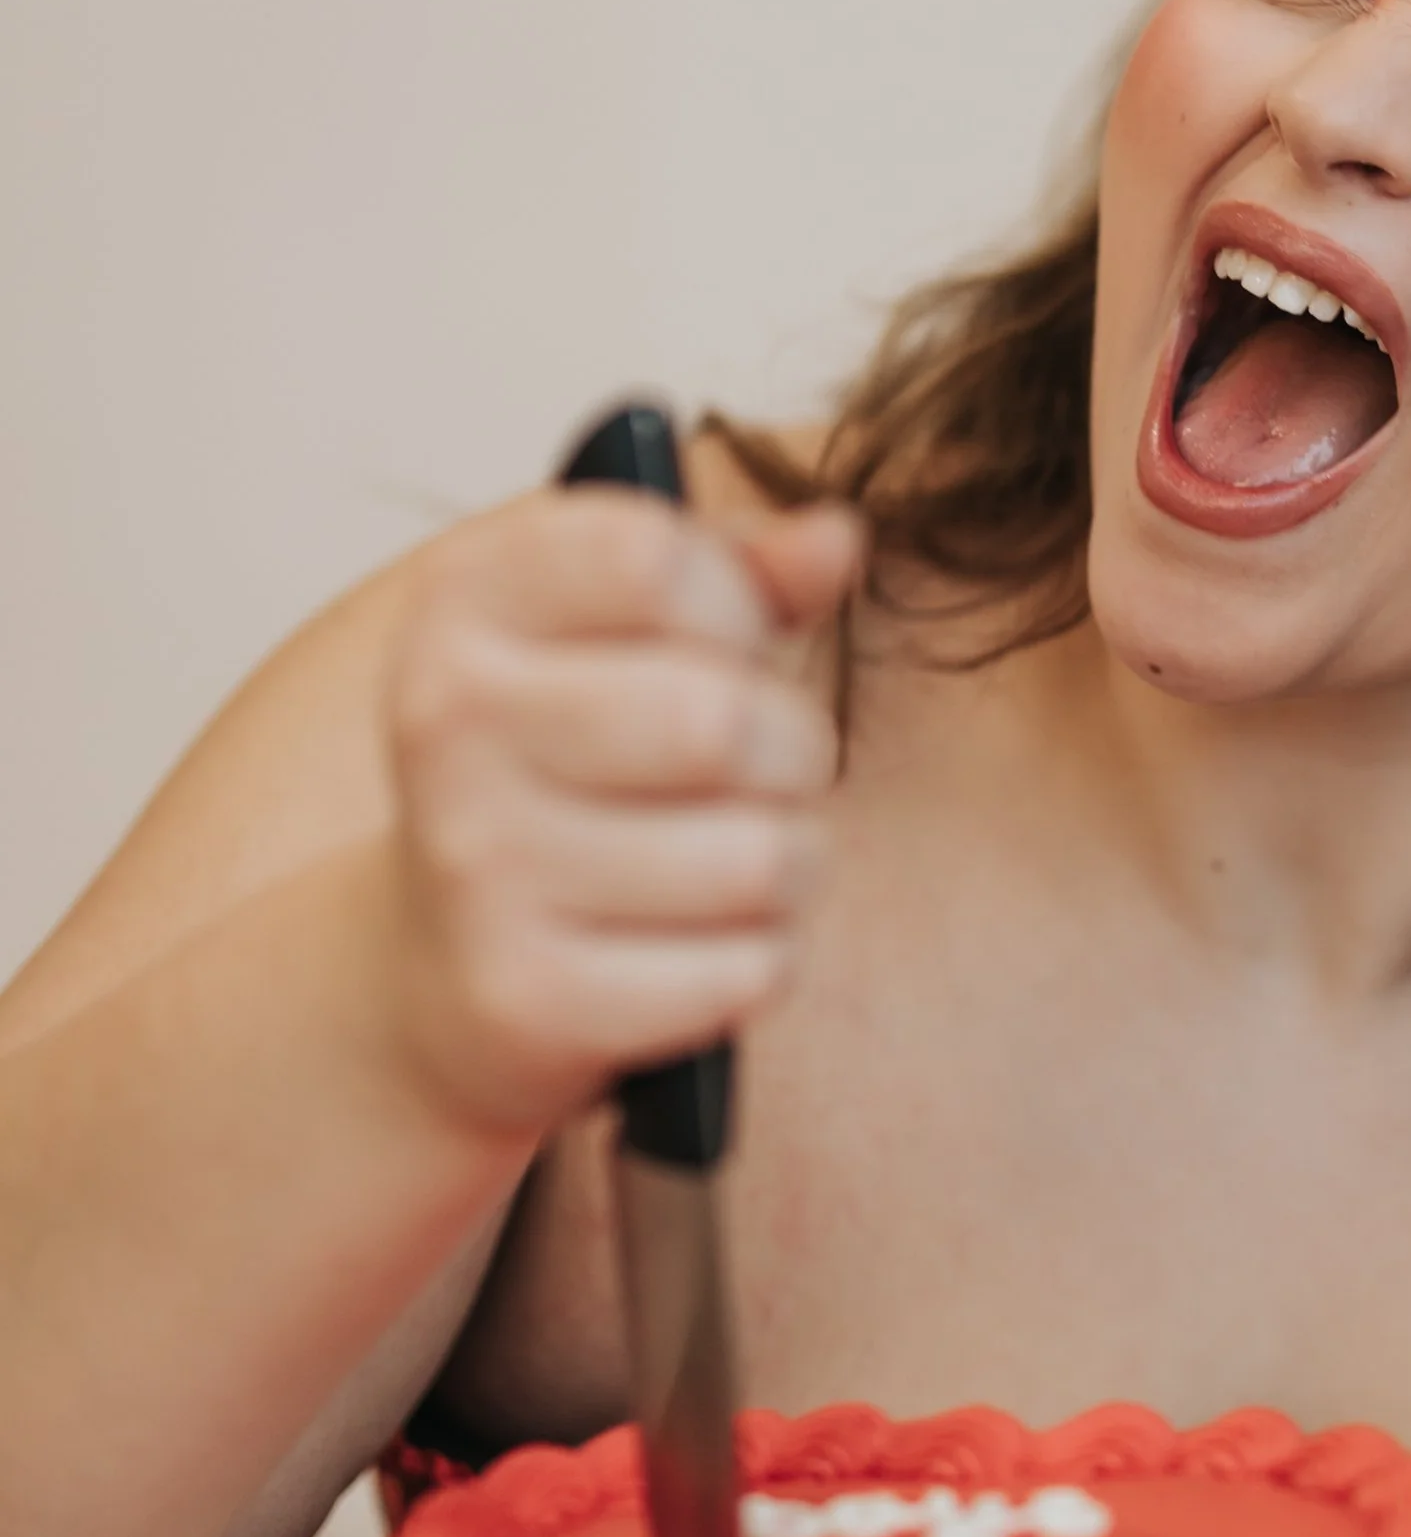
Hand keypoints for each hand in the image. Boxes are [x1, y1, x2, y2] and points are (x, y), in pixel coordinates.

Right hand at [380, 489, 859, 1137]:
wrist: (446, 965)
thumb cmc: (577, 765)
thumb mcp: (629, 637)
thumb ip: (739, 573)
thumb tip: (837, 540)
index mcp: (467, 599)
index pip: (656, 560)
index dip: (733, 606)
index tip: (718, 644)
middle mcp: (448, 720)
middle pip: (723, 721)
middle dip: (791, 751)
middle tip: (755, 775)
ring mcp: (477, 864)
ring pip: (760, 857)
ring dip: (789, 866)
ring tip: (730, 863)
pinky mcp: (526, 997)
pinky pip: (748, 970)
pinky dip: (757, 963)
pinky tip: (697, 949)